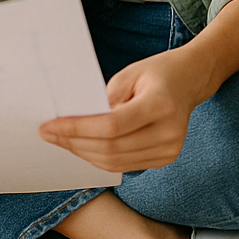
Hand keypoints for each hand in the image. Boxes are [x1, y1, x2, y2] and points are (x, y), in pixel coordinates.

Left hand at [38, 47, 207, 172]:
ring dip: (83, 153)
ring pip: (115, 162)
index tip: (50, 125)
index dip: (77, 128)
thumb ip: (103, 99)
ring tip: (60, 140)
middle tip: (48, 133)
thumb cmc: (157, 72)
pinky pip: (124, 165)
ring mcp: (169, 150)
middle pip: (111, 148)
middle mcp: (169, 133)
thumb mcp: (129, 74)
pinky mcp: (165, 159)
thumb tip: (72, 122)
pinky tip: (81, 146)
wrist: (190, 81)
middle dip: (74, 142)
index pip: (112, 126)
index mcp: (161, 105)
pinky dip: (99, 158)